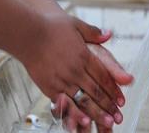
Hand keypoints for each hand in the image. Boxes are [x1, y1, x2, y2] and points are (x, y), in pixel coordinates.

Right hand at [20, 14, 127, 128]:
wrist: (27, 33)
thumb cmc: (50, 26)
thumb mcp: (76, 25)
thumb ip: (93, 32)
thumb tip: (108, 34)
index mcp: (84, 55)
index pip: (104, 76)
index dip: (114, 89)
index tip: (121, 99)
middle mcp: (76, 69)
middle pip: (96, 91)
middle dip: (109, 105)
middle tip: (118, 117)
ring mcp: (62, 79)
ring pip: (84, 100)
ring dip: (97, 113)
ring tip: (107, 123)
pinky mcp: (49, 86)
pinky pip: (66, 103)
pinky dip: (77, 113)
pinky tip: (84, 120)